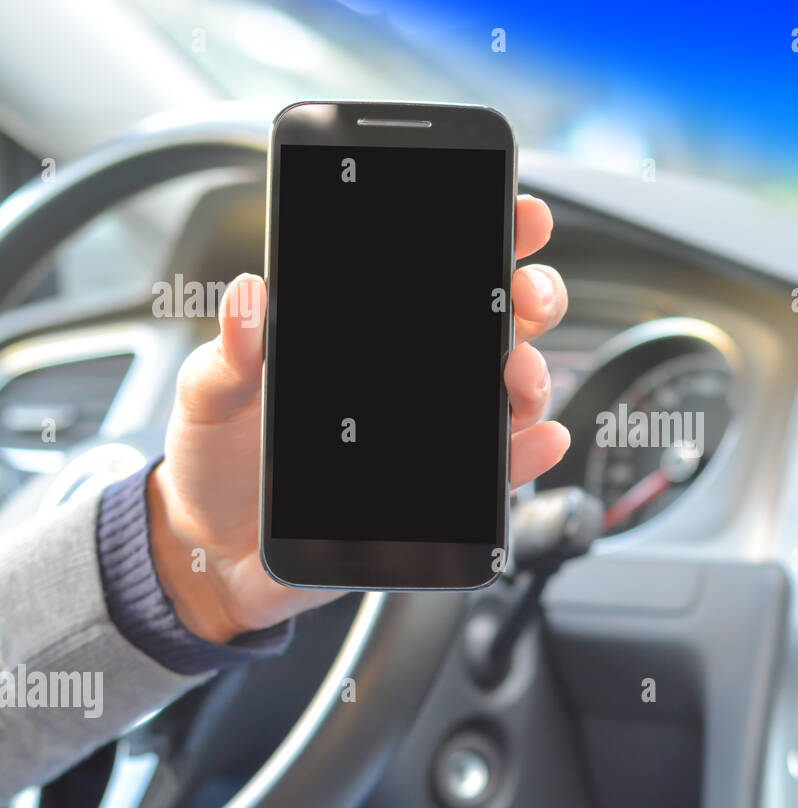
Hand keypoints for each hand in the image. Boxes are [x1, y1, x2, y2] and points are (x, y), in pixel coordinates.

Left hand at [146, 195, 569, 642]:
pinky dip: (532, 451)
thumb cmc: (216, 463)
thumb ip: (228, 353)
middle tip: (525, 293)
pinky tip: (539, 440)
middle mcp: (416, 374)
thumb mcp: (207, 397)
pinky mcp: (445, 490)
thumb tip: (249, 297)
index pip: (438, 271)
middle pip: (500, 319)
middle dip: (532, 294)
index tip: (517, 215)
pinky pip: (502, 468)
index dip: (490, 234)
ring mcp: (437, 430)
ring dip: (533, 373)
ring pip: (514, 388)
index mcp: (368, 333)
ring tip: (517, 375)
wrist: (216, 551)